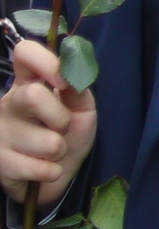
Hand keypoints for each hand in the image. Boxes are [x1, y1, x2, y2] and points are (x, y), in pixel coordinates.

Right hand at [0, 39, 94, 205]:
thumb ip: (77, 89)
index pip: (24, 52)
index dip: (47, 62)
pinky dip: (52, 171)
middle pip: (32, 95)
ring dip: (60, 151)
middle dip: (61, 119)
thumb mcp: (80, 108)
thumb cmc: (69, 135)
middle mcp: (8, 103)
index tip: (63, 83)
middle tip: (62, 129)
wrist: (55, 176)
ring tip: (52, 152)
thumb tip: (69, 76)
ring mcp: (0, 133)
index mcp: (28, 84)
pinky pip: (41, 169)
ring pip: (46, 142)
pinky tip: (43, 169)